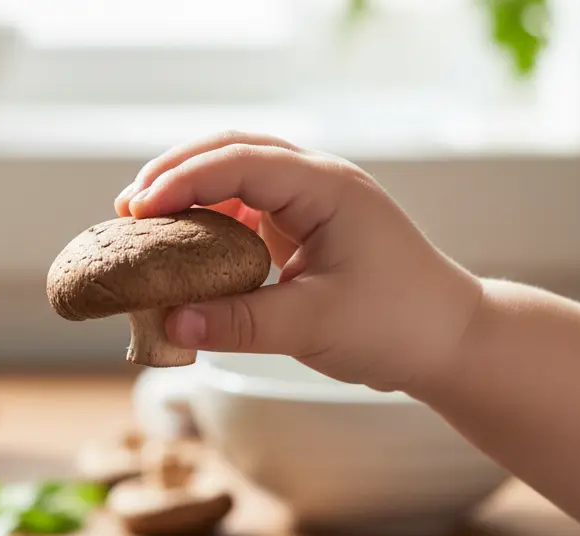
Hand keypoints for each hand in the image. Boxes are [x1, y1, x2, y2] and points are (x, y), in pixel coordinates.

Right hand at [114, 131, 481, 391]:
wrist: (450, 341)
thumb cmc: (398, 325)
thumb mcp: (314, 324)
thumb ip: (239, 322)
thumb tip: (169, 321)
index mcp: (327, 189)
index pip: (242, 162)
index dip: (184, 180)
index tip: (138, 209)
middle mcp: (318, 184)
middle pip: (234, 151)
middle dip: (177, 172)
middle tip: (129, 207)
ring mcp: (312, 204)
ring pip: (238, 176)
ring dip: (192, 194)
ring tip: (146, 224)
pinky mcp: (305, 230)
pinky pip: (247, 211)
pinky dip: (211, 222)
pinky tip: (187, 247)